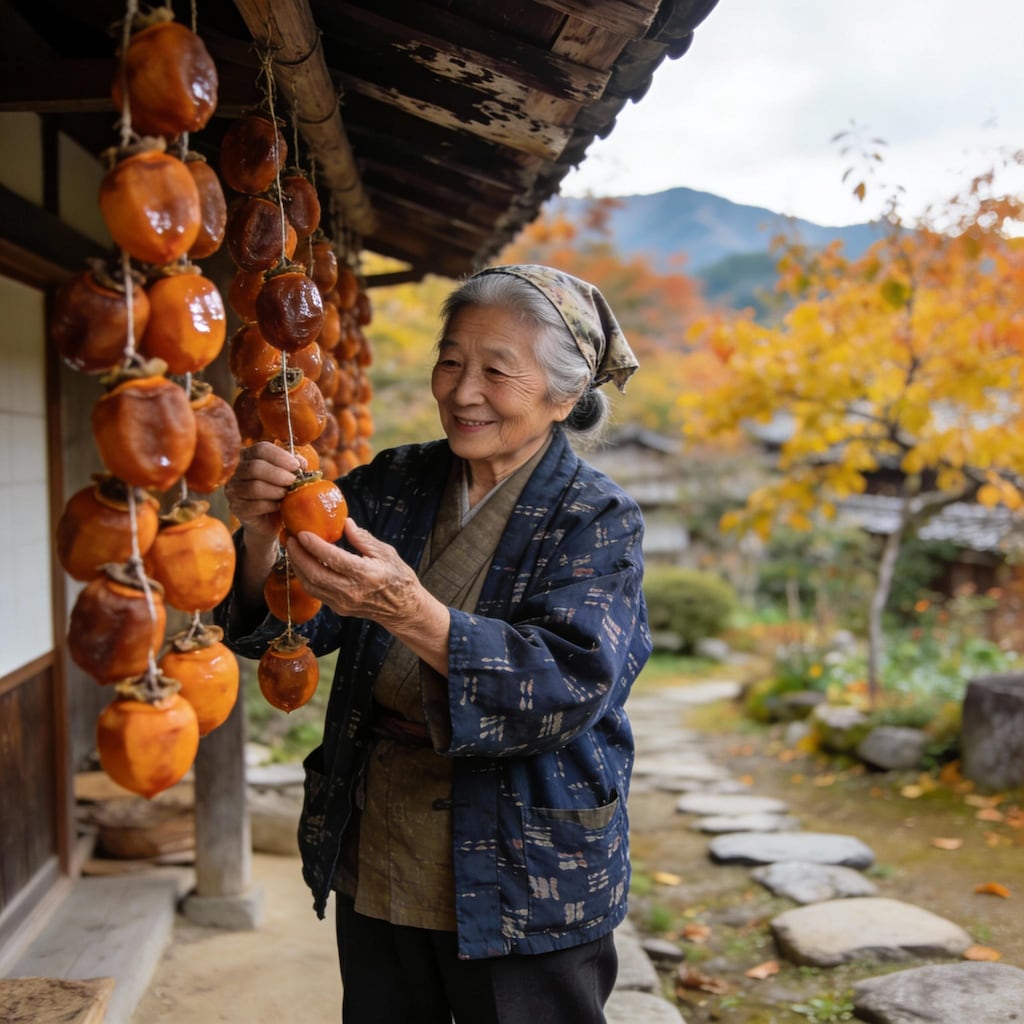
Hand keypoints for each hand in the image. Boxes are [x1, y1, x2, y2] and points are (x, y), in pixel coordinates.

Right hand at [224, 442, 304, 547]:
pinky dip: (271, 505)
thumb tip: (301, 462)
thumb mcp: (287, 476)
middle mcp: (236, 471)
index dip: (280, 456)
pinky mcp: (236, 508)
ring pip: (255, 487)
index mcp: (248, 457)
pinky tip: (279, 506)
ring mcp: (233, 490)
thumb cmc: (278, 493)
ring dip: (276, 490)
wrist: (269, 520)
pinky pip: (255, 505)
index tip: (296, 465)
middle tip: (292, 480)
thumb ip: (293, 466)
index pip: (260, 449)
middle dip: (278, 474)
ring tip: (286, 494)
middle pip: (256, 467)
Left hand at [285, 519, 420, 625]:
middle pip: (315, 574)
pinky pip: (316, 592)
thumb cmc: (398, 577)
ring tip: (292, 550)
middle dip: (298, 555)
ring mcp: (343, 603)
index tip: (302, 532)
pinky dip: (305, 577)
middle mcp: (351, 591)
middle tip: (290, 539)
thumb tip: (345, 523)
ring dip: (298, 567)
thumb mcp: (386, 553)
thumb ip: (363, 539)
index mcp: (366, 575)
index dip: (314, 545)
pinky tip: (302, 564)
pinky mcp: (338, 609)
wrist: (403, 609)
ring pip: (311, 585)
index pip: (333, 559)